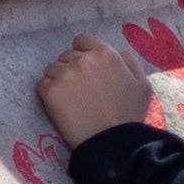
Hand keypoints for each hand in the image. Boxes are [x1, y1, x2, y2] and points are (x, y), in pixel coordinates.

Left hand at [37, 31, 151, 146]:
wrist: (111, 142)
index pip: (82, 40)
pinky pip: (42, 84)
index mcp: (106, 53)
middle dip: (71, 68)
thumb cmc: (129, 115)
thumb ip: (129, 62)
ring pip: (52, 69)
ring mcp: (65, 74)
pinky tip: (61, 106)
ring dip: (58, 80)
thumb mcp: (141, 84)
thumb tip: (117, 52)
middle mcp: (83, 59)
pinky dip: (48, 93)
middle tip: (80, 90)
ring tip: (71, 99)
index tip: (85, 69)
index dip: (82, 53)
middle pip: (66, 56)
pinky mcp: (50, 91)